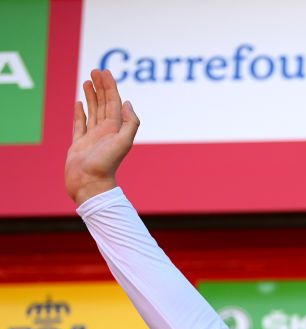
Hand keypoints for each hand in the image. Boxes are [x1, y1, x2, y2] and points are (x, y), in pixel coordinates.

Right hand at [65, 69, 140, 204]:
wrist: (90, 184)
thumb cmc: (106, 164)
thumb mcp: (124, 142)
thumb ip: (129, 122)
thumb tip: (127, 103)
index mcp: (115, 129)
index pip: (113, 103)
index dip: (110, 87)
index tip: (105, 72)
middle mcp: (105, 132)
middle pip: (103, 104)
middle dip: (100, 87)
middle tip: (95, 70)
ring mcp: (92, 137)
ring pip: (92, 111)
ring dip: (91, 96)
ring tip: (87, 81)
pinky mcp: (79, 143)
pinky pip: (80, 124)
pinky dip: (80, 113)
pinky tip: (79, 102)